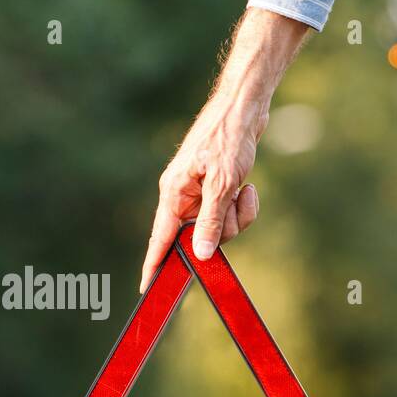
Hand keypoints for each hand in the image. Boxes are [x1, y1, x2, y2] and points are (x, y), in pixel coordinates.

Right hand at [139, 9, 308, 291]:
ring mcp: (200, 194)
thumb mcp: (223, 183)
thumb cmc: (228, 137)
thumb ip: (211, 221)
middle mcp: (183, 196)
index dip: (154, 264)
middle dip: (222, 228)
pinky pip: (230, 213)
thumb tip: (202, 254)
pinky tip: (249, 186)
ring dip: (237, 214)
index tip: (147, 289)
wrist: (245, 107)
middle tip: (234, 202)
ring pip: (219, 228)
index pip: (160, 238)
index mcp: (173, 194)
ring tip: (245, 189)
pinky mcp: (216, 189)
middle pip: (198, 238)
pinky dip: (243, 204)